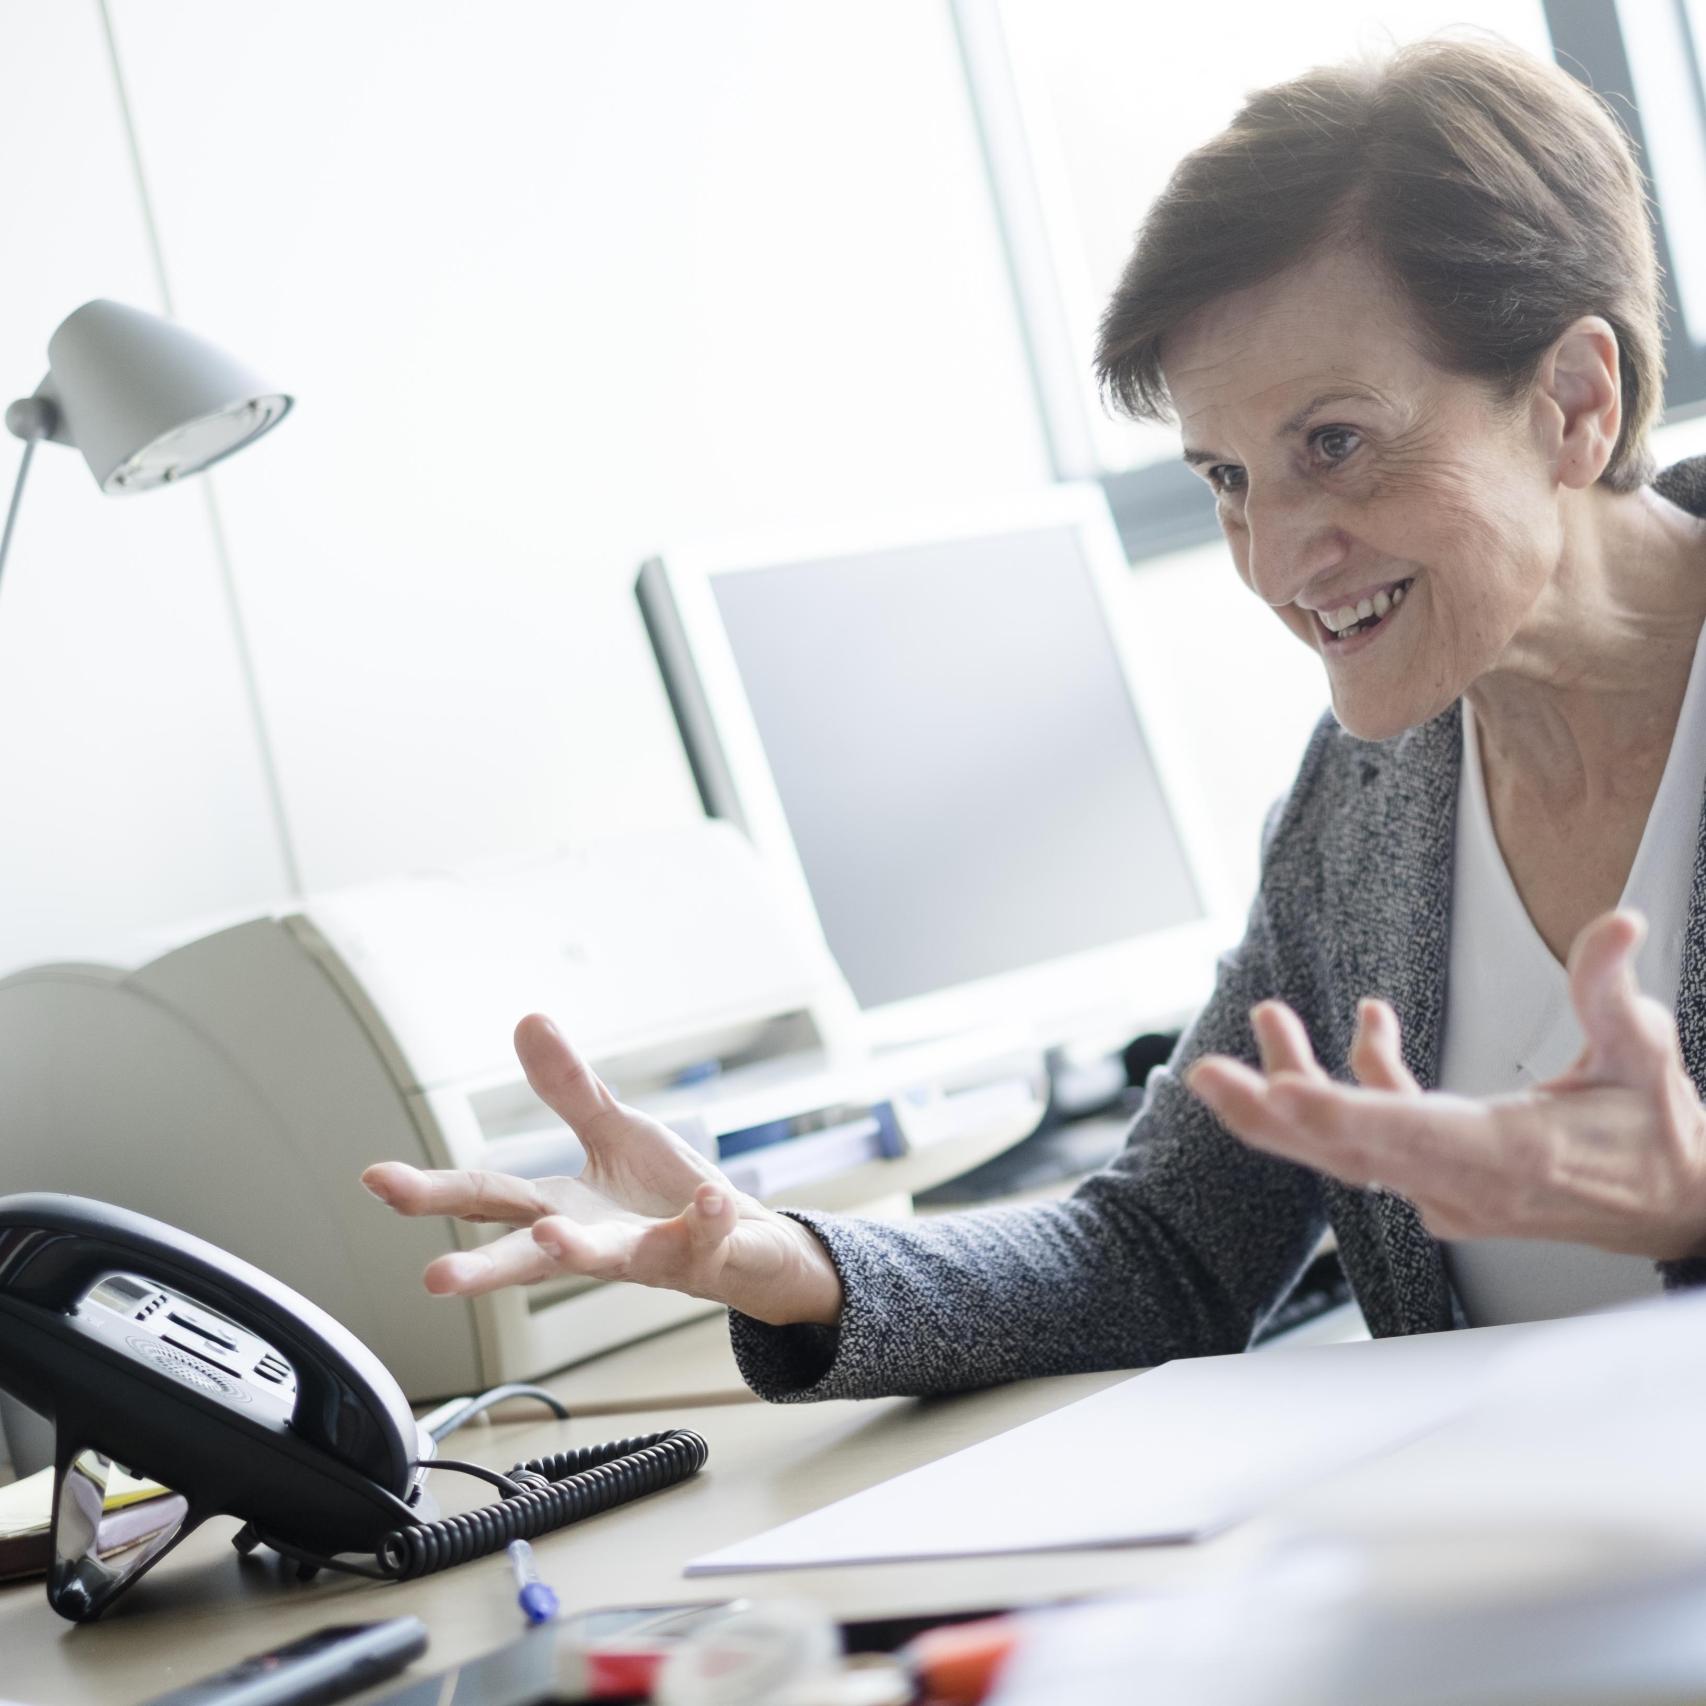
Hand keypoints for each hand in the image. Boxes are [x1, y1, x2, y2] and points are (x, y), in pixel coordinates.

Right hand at [362, 1015, 843, 1325]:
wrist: (747, 1248)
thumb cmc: (665, 1196)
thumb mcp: (613, 1131)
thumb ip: (568, 1089)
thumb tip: (527, 1022)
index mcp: (563, 1208)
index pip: (486, 1198)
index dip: (429, 1191)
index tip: (375, 1179)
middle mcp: (596, 1242)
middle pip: (530, 1255)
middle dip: (483, 1268)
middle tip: (434, 1279)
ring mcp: (650, 1254)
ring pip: (611, 1260)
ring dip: (579, 1249)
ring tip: (550, 1234)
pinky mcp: (706, 1253)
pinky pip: (705, 1237)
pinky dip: (705, 1219)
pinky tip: (707, 1198)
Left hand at [1185, 911, 1705, 1260]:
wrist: (1682, 1213)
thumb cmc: (1659, 1141)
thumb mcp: (1646, 1055)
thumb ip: (1613, 989)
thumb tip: (1616, 923)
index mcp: (1508, 1154)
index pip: (1404, 1137)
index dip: (1335, 1116)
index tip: (1277, 1096)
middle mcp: (1464, 1185)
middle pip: (1345, 1152)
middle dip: (1268, 1111)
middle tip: (1206, 1075)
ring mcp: (1447, 1194)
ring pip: (1349, 1146)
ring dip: (1299, 1084)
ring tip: (1268, 1017)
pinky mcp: (1440, 1188)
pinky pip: (1378, 1140)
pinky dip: (1360, 1088)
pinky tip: (1367, 1025)